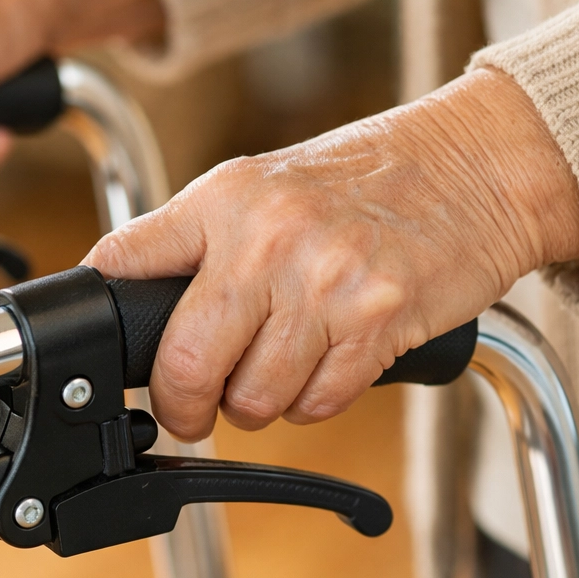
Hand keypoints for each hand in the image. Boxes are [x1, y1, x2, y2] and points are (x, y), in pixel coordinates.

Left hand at [85, 68, 578, 439]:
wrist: (475, 166)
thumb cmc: (364, 180)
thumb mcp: (263, 186)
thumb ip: (202, 241)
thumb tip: (142, 308)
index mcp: (224, 198)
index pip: (125, 260)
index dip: (103, 318)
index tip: (107, 354)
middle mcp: (267, 238)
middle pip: (184, 363)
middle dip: (178, 407)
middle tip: (185, 411)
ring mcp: (324, 282)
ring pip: (252, 398)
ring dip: (253, 405)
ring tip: (271, 374)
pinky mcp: (378, 323)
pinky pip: (315, 403)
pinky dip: (309, 401)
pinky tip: (321, 367)